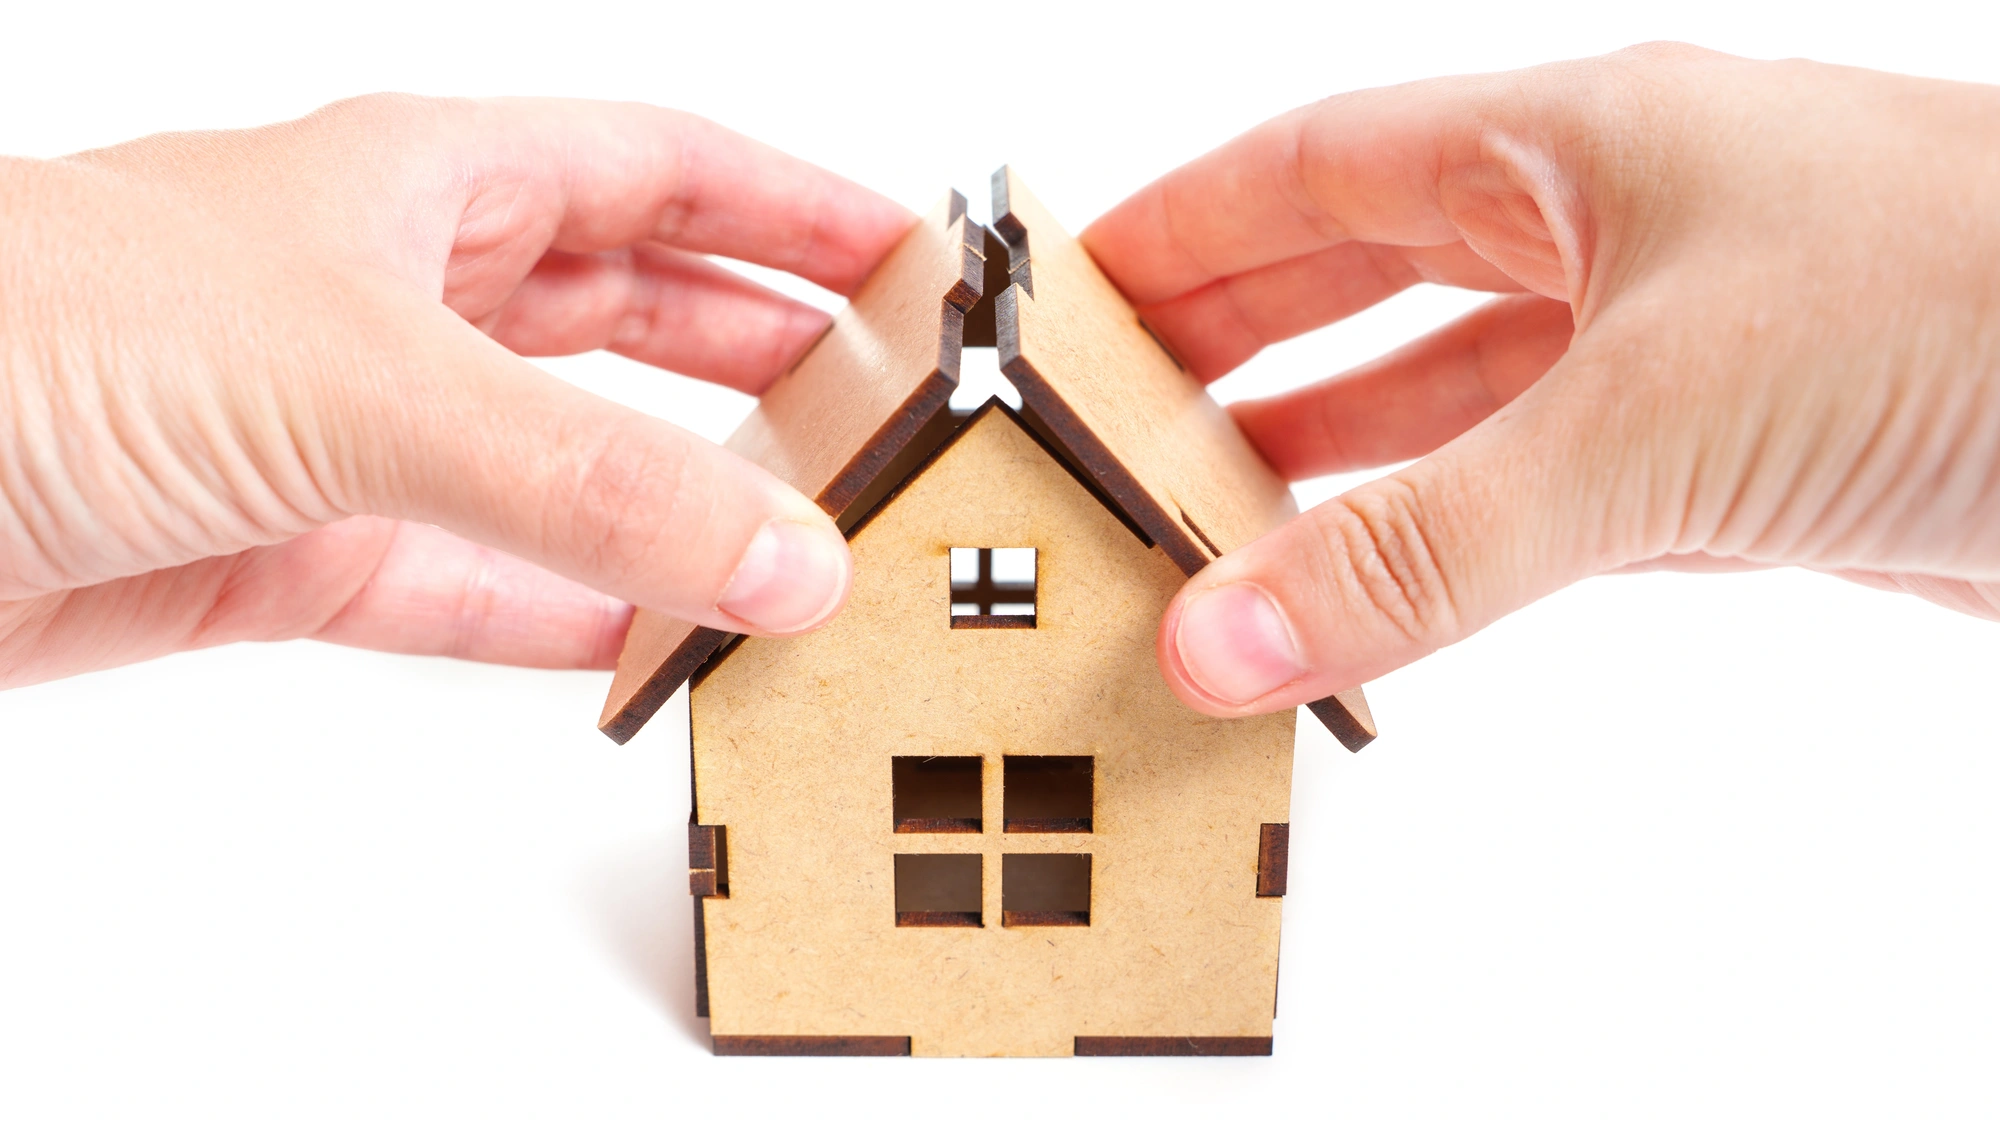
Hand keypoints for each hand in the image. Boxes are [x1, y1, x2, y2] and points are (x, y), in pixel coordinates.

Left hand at [0, 96, 912, 686]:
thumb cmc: (36, 328)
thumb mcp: (360, 377)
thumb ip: (583, 480)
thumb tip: (781, 556)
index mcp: (420, 182)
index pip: (659, 167)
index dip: (789, 204)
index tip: (904, 257)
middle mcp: (393, 294)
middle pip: (625, 310)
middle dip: (755, 352)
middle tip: (877, 409)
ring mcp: (346, 428)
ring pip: (557, 462)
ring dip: (669, 502)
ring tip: (791, 539)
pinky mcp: (289, 550)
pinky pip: (469, 590)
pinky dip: (560, 622)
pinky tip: (640, 649)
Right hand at [1082, 44, 1999, 716]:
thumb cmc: (1978, 306)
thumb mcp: (1649, 421)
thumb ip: (1423, 545)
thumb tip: (1216, 634)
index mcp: (1574, 146)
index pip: (1313, 170)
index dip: (1176, 227)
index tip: (1061, 287)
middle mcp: (1613, 232)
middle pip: (1364, 275)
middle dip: (1228, 343)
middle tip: (1100, 417)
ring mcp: (1671, 351)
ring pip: (1445, 395)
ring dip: (1326, 454)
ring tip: (1198, 513)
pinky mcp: (1728, 466)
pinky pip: (1532, 496)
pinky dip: (1439, 538)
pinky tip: (1371, 576)